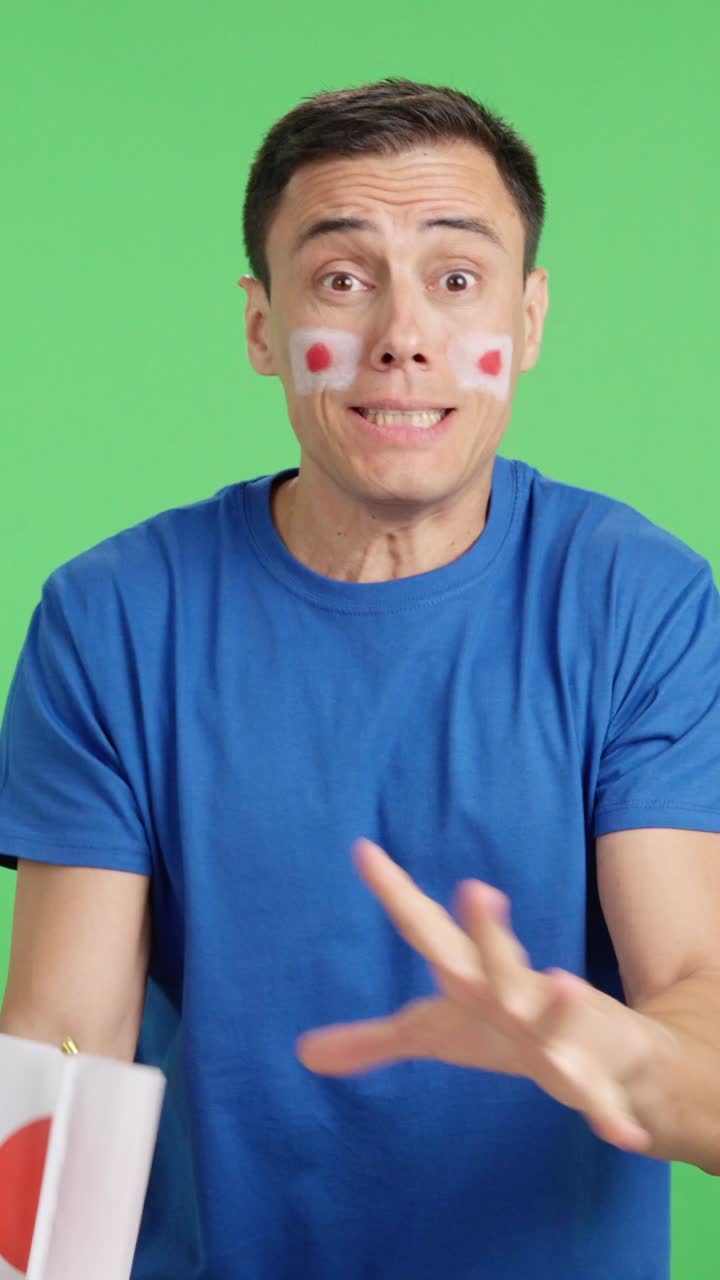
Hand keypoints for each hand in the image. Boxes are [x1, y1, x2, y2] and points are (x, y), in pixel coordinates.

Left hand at [296, 838, 670, 1152]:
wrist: (607, 1052)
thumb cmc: (506, 1030)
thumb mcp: (436, 1033)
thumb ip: (373, 1039)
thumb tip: (302, 1053)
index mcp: (473, 978)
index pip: (426, 929)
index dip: (394, 893)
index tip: (362, 849)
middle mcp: (515, 993)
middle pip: (496, 960)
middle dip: (487, 930)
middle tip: (476, 887)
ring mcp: (559, 1031)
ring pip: (557, 1017)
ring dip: (560, 1003)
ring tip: (562, 980)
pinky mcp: (595, 1075)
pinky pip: (602, 1100)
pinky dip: (612, 1115)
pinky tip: (622, 1136)